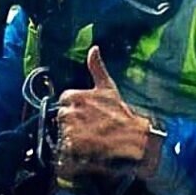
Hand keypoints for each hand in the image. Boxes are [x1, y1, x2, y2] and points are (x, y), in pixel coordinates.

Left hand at [55, 46, 150, 177]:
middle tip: (89, 125)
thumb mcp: (108, 87)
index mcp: (76, 96)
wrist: (133, 137)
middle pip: (62, 116)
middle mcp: (72, 111)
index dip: (75, 106)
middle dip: (73, 120)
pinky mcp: (75, 145)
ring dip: (74, 134)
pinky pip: (66, 145)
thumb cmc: (121, 112)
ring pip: (63, 130)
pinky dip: (74, 147)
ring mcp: (73, 128)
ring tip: (90, 135)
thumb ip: (97, 67)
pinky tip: (87, 145)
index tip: (87, 112)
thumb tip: (94, 48)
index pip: (64, 99)